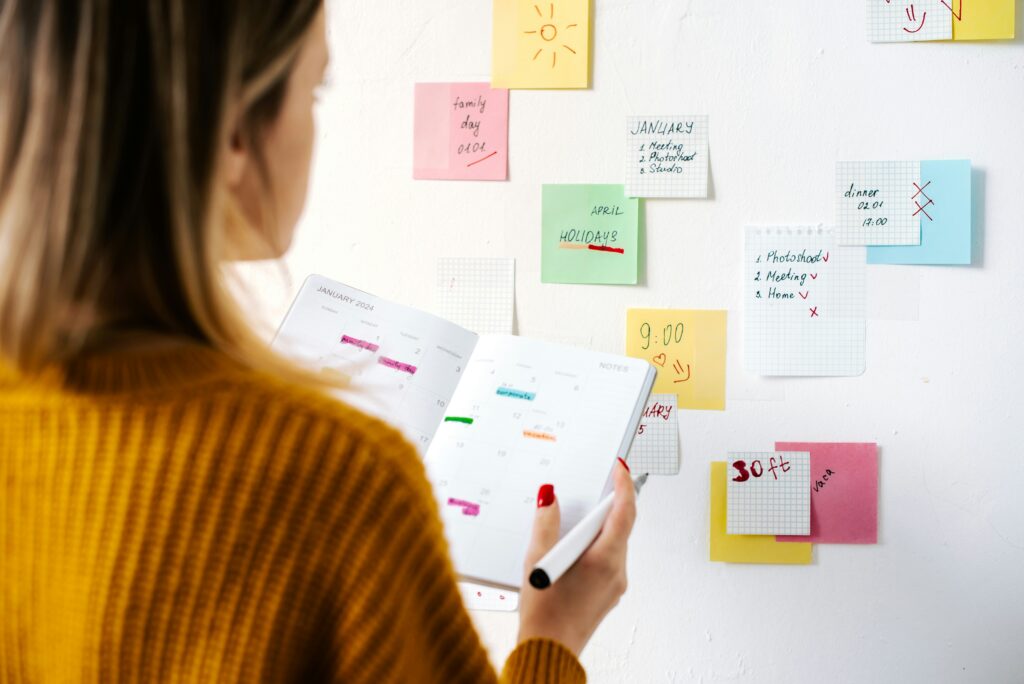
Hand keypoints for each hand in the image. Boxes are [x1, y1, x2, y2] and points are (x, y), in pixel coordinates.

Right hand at [517, 457, 636, 655]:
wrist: (548, 651)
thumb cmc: (544, 613)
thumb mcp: (537, 559)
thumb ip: (545, 523)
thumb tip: (550, 498)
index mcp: (604, 559)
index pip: (624, 512)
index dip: (624, 485)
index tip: (621, 468)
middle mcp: (616, 571)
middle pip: (620, 527)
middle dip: (607, 505)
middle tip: (595, 486)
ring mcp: (614, 585)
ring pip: (613, 544)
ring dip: (597, 529)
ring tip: (573, 522)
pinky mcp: (607, 595)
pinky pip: (607, 561)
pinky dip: (593, 548)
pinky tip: (571, 551)